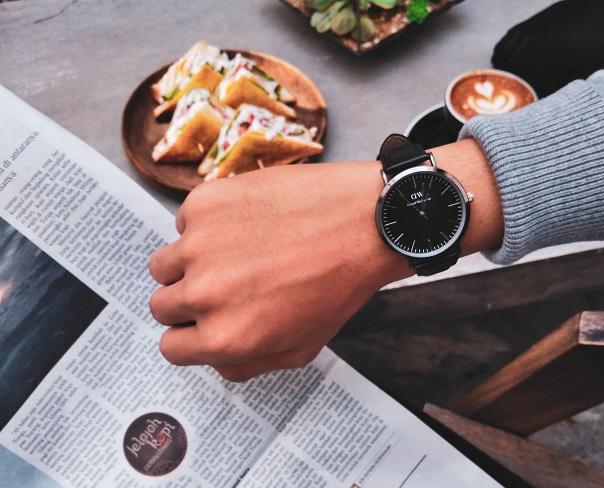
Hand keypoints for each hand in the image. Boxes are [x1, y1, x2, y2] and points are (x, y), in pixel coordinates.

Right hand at [148, 162, 411, 380]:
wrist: (362, 221)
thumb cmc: (338, 284)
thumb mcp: (300, 348)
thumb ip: (246, 364)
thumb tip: (212, 358)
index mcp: (224, 338)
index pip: (171, 346)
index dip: (191, 334)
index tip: (204, 320)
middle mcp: (204, 294)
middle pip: (162, 305)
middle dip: (188, 300)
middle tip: (224, 284)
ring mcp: (199, 244)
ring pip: (164, 263)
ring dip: (188, 262)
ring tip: (231, 253)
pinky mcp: (204, 203)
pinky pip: (184, 221)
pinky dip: (205, 224)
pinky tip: (244, 222)